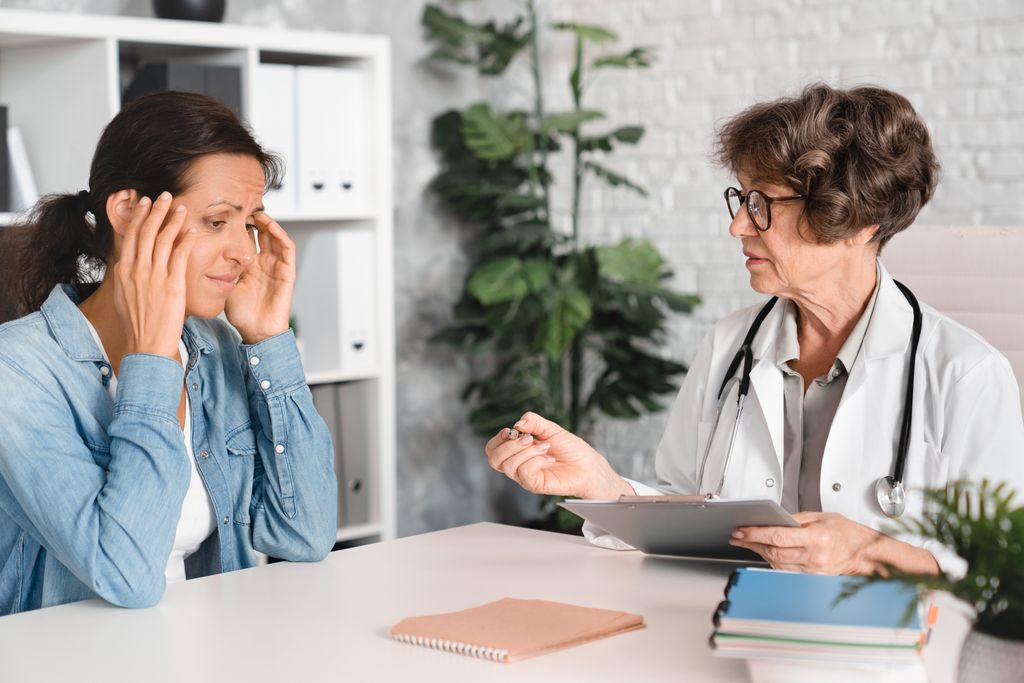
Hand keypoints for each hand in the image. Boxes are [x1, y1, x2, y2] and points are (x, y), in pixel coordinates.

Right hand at [112, 192, 197, 357]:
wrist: (146, 343)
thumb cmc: (137, 323)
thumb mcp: (123, 295)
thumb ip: (125, 277)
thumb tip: (125, 265)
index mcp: (123, 270)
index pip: (131, 235)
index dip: (139, 216)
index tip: (144, 203)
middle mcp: (137, 269)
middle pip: (146, 231)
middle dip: (156, 210)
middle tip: (164, 195)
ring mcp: (154, 275)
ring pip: (164, 239)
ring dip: (173, 219)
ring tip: (180, 207)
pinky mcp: (172, 283)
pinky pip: (180, 255)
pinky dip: (186, 240)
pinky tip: (192, 230)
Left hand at [224, 212, 294, 343]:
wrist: (258, 332)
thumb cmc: (243, 315)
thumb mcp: (224, 286)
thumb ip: (217, 270)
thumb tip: (195, 256)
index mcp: (250, 267)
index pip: (246, 240)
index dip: (239, 226)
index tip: (226, 213)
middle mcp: (264, 264)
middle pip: (262, 235)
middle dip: (254, 220)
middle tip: (243, 206)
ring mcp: (277, 267)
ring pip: (276, 238)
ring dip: (269, 223)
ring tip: (257, 211)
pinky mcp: (288, 272)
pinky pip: (288, 249)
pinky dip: (281, 235)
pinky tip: (270, 225)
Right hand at [484, 412, 634, 498]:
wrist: (589, 465)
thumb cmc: (571, 449)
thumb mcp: (551, 429)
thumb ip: (534, 422)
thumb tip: (518, 424)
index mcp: (518, 452)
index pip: (492, 449)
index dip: (497, 439)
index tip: (510, 430)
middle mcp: (518, 465)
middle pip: (494, 459)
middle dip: (509, 445)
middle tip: (529, 438)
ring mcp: (525, 477)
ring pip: (508, 466)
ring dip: (526, 451)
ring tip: (545, 446)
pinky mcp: (535, 485)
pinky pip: (524, 473)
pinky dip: (536, 460)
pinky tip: (549, 458)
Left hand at [729, 512, 885, 574]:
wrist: (865, 553)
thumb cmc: (847, 533)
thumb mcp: (820, 517)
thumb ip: (795, 519)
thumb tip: (772, 519)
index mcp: (816, 538)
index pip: (777, 536)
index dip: (755, 534)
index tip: (741, 531)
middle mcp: (813, 557)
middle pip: (773, 552)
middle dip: (751, 543)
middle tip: (738, 536)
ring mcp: (812, 570)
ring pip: (776, 562)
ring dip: (759, 552)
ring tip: (747, 543)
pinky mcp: (811, 577)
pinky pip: (786, 569)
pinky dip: (773, 560)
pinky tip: (765, 552)